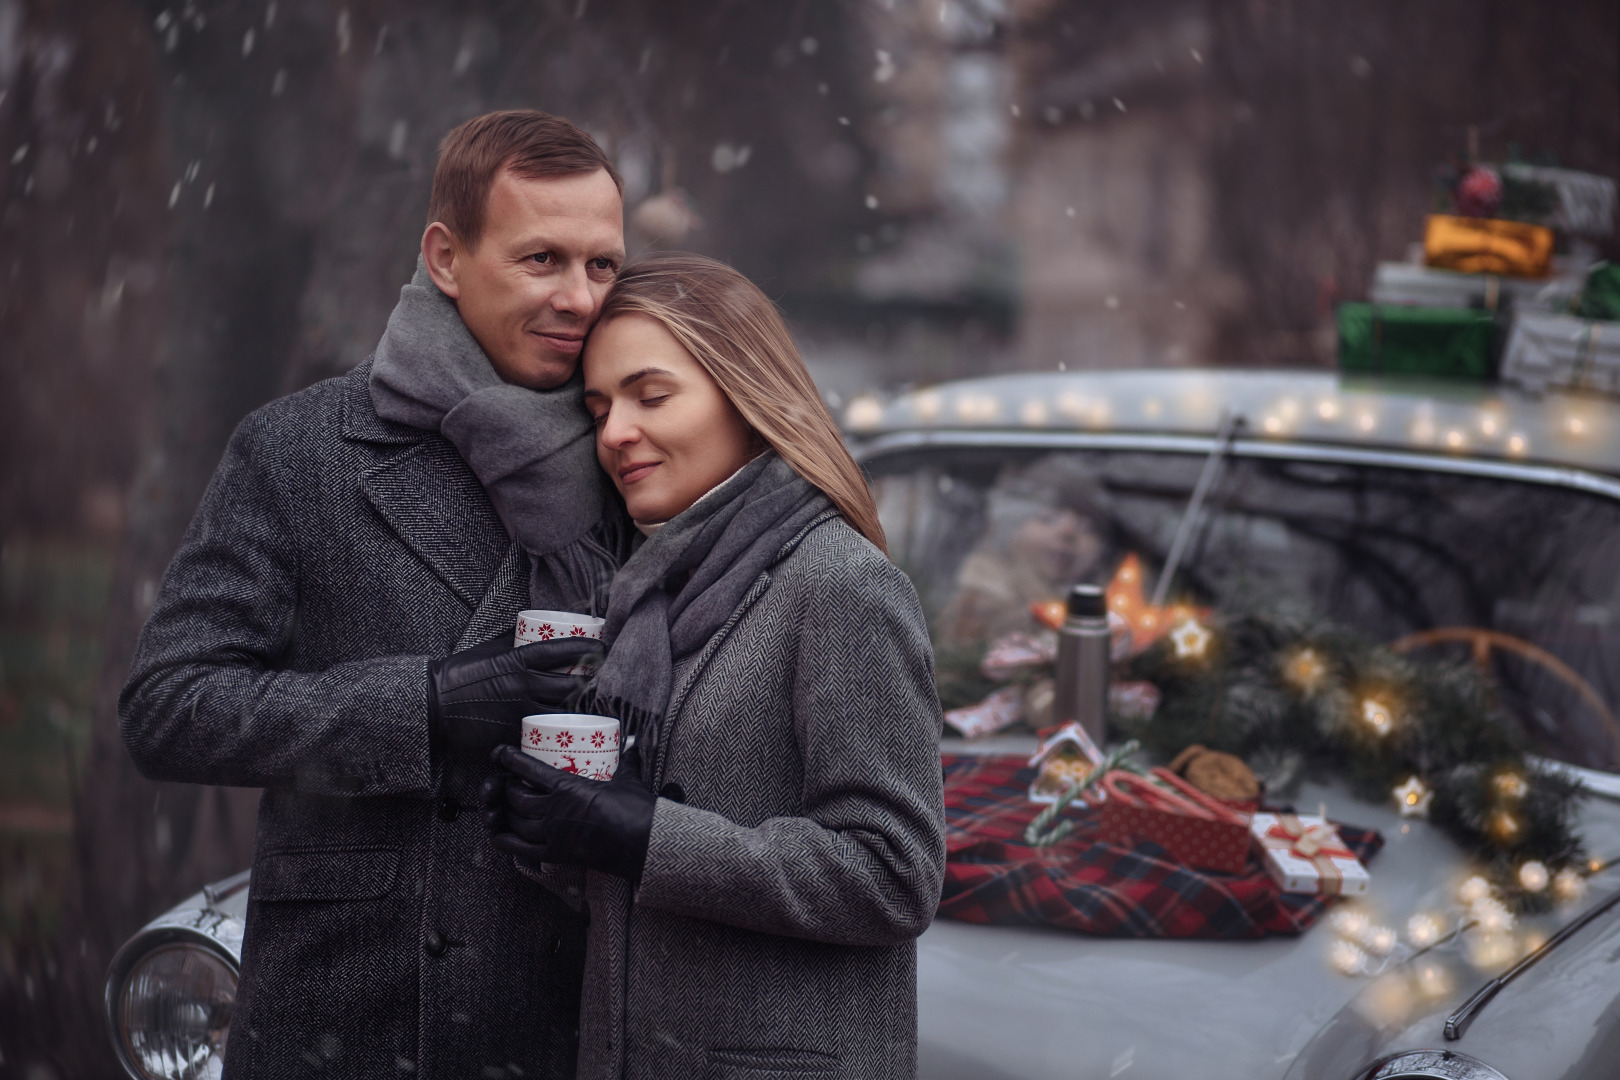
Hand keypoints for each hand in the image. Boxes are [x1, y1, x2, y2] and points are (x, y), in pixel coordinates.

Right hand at [427, 634, 602, 757]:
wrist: (435, 704)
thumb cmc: (460, 672)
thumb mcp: (489, 647)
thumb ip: (515, 639)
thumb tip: (537, 627)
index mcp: (518, 660)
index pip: (563, 650)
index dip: (588, 647)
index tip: (601, 646)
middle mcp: (523, 685)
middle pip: (572, 684)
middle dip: (592, 680)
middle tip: (600, 675)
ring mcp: (521, 712)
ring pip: (564, 710)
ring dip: (582, 705)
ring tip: (592, 699)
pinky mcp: (515, 732)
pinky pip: (546, 731)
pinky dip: (561, 727)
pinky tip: (571, 723)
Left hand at [484, 743, 654, 882]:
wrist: (646, 844)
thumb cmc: (638, 809)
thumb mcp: (628, 779)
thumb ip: (625, 760)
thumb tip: (632, 744)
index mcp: (568, 787)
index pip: (528, 769)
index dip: (509, 759)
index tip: (499, 753)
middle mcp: (555, 811)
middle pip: (516, 797)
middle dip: (507, 788)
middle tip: (509, 781)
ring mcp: (554, 835)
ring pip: (516, 822)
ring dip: (506, 812)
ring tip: (508, 805)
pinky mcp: (558, 855)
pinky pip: (522, 850)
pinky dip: (505, 841)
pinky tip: (499, 835)